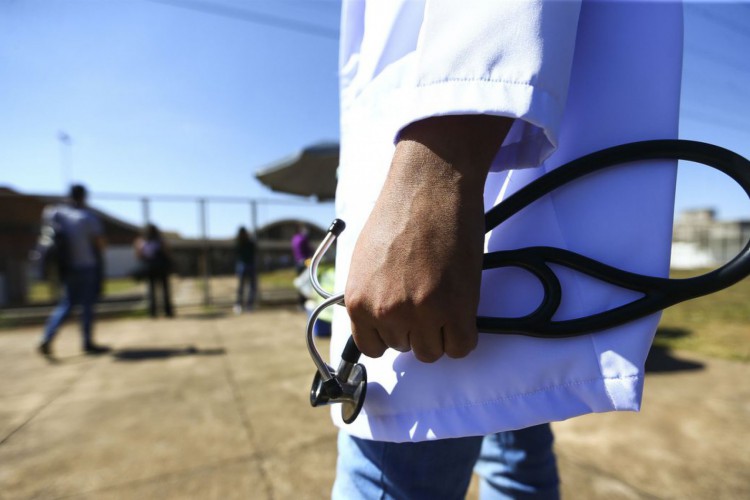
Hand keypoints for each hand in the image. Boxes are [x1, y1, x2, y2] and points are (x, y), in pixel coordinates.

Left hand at [345, 115, 512, 361]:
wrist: (430, 186)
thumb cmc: (399, 214)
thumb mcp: (366, 260)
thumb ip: (370, 294)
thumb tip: (378, 319)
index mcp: (358, 301)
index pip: (373, 347)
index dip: (391, 333)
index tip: (403, 320)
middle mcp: (385, 312)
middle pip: (405, 348)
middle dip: (416, 328)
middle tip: (428, 297)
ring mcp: (421, 313)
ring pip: (432, 351)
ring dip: (440, 331)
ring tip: (444, 299)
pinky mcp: (455, 309)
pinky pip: (460, 346)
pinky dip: (462, 334)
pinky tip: (462, 311)